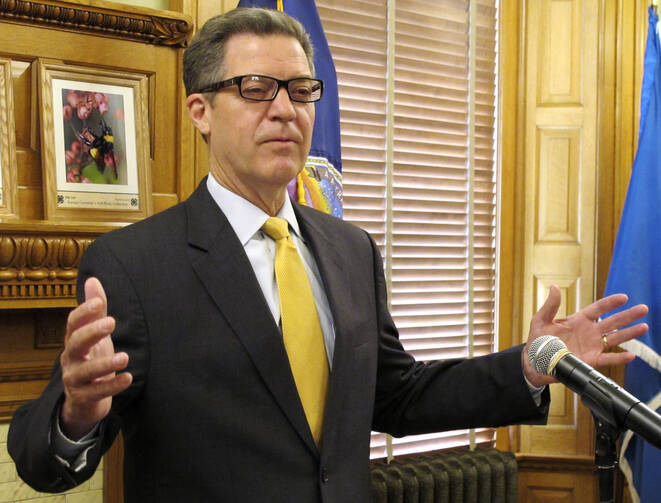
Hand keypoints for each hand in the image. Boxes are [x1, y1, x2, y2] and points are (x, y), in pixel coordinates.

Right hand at [59, 277, 131, 439]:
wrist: (83, 400)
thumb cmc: (91, 360)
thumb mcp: (94, 334)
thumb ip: (95, 310)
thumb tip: (92, 279)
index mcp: (74, 341)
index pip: (73, 323)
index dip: (84, 312)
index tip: (99, 302)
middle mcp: (70, 358)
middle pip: (75, 343)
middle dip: (92, 332)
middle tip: (112, 322)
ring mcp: (75, 379)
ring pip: (86, 371)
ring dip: (105, 364)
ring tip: (124, 358)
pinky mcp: (84, 397)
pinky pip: (97, 392)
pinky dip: (112, 385)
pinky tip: (128, 378)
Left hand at [522, 285, 648, 386]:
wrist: (534, 362)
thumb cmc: (537, 340)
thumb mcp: (541, 320)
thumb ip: (550, 305)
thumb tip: (554, 287)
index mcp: (578, 320)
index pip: (598, 309)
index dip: (610, 303)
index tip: (624, 297)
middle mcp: (588, 332)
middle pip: (612, 322)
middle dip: (628, 315)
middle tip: (643, 308)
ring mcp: (591, 346)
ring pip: (614, 339)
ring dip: (629, 334)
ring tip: (644, 327)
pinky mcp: (590, 361)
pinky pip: (608, 359)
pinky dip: (619, 358)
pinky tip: (631, 355)